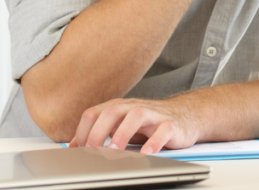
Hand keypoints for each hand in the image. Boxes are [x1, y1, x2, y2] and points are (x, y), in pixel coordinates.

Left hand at [68, 97, 201, 154]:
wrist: (185, 117)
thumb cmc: (149, 123)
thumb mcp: (122, 125)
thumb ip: (100, 133)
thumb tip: (73, 146)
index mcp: (120, 107)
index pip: (94, 113)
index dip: (83, 131)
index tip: (79, 150)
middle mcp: (135, 107)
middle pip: (113, 111)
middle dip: (99, 131)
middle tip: (93, 150)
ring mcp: (154, 114)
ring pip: (137, 115)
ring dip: (123, 133)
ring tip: (115, 150)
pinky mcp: (172, 125)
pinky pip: (164, 130)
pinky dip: (154, 141)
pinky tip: (146, 152)